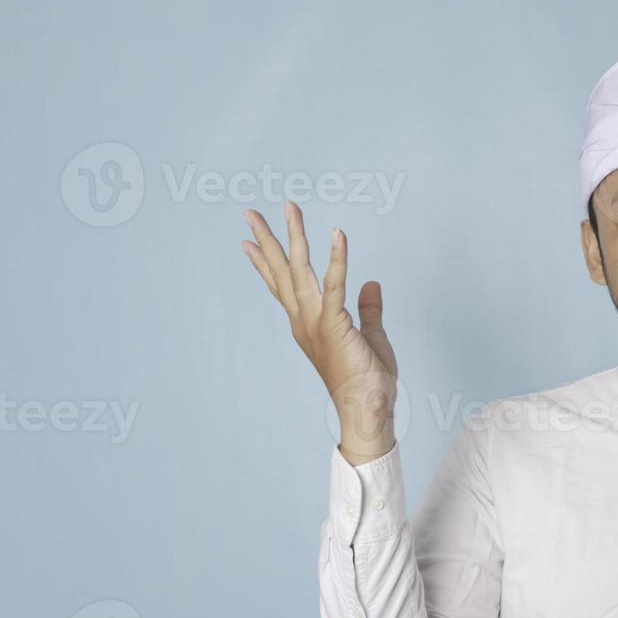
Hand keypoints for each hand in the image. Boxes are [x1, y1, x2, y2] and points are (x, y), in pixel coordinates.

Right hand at [241, 201, 398, 461]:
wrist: (368, 410)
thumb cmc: (369, 382)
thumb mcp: (371, 338)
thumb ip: (368, 310)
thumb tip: (370, 283)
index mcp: (308, 325)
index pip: (282, 287)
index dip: (265, 263)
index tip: (246, 242)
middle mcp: (304, 321)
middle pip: (282, 272)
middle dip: (267, 240)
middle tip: (249, 212)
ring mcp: (315, 322)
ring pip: (300, 270)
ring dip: (295, 235)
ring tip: (289, 206)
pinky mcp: (334, 324)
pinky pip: (335, 284)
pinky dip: (337, 257)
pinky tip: (337, 233)